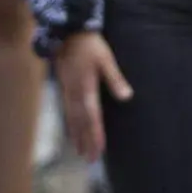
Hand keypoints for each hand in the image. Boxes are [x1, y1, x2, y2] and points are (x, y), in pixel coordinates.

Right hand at [56, 32, 131, 161]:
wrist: (66, 32)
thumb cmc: (90, 45)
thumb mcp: (106, 60)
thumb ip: (115, 79)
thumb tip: (127, 97)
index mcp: (86, 89)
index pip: (92, 117)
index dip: (95, 135)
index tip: (98, 151)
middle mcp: (74, 94)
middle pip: (81, 123)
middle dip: (85, 141)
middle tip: (89, 160)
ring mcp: (67, 92)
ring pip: (72, 119)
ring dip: (76, 136)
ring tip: (79, 151)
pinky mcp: (64, 88)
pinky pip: (66, 112)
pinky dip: (70, 125)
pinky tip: (71, 131)